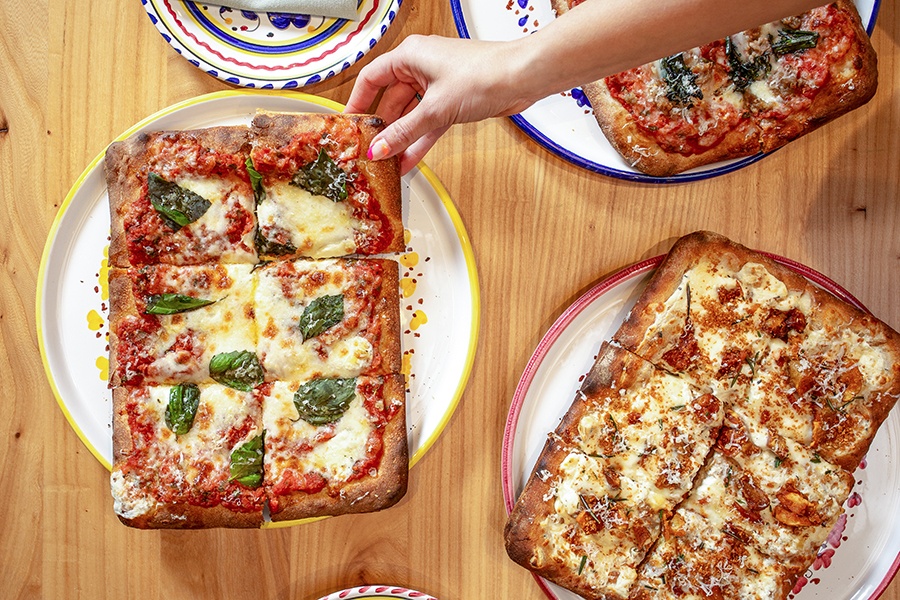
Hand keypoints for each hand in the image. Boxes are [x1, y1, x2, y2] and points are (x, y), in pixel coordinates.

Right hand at [344, 35, 535, 174]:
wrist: (522, 77)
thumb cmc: (484, 74)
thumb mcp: (436, 109)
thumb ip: (404, 132)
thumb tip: (380, 147)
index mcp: (410, 55)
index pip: (372, 78)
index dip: (358, 102)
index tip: (349, 124)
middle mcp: (421, 66)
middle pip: (391, 100)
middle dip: (382, 128)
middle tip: (369, 150)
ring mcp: (438, 84)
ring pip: (411, 115)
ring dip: (402, 138)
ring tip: (388, 161)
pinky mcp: (453, 100)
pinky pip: (428, 122)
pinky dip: (420, 140)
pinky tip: (409, 159)